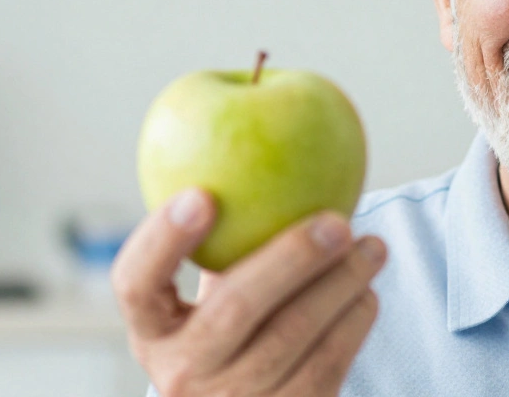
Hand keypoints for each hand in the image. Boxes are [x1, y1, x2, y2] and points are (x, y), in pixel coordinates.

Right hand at [110, 189, 385, 396]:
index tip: (202, 194)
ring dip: (341, 283)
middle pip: (233, 309)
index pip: (135, 283)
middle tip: (338, 221)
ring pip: (292, 336)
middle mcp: (182, 372)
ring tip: (373, 247)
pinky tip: (367, 290)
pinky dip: (354, 319)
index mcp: (153, 328)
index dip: (162, 239)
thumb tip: (275, 136)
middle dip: (292, 258)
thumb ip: (229, 237)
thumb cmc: (239, 322)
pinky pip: (328, 362)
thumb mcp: (216, 289)